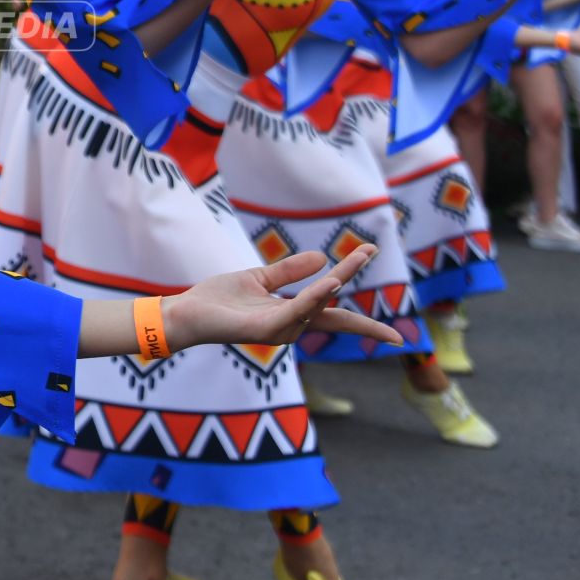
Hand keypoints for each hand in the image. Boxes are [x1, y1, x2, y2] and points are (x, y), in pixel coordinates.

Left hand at [166, 246, 401, 348]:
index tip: (371, 249)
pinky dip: (316, 298)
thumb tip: (322, 258)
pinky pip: (297, 312)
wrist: (186, 313)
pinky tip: (331, 283)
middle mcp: (290, 326)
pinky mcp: (265, 331)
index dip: (350, 274)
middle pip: (335, 316)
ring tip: (358, 258)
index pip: (331, 300)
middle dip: (364, 317)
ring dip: (338, 283)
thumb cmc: (218, 300)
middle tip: (394, 318)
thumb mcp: (259, 279)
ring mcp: (280, 331)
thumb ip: (289, 272)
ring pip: (318, 307)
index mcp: (291, 313)